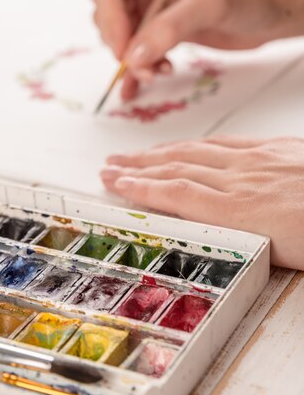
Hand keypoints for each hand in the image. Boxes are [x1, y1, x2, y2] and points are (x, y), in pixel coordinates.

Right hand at [91, 0, 298, 100]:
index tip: (125, 51)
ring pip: (119, 37)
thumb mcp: (210, 4)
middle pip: (107, 15)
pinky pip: (134, 50)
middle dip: (123, 45)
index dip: (110, 21)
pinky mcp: (158, 27)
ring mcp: (149, 4)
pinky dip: (135, 70)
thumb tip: (133, 56)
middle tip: (147, 67)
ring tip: (161, 71)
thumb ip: (170, 27)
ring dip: (134, 60)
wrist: (270, 13)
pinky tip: (138, 87)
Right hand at [100, 136, 303, 269]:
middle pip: (179, 167)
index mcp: (244, 209)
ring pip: (197, 151)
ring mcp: (259, 159)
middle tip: (109, 166)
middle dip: (139, 166)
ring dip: (159, 151)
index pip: (178, 192)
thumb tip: (215, 232)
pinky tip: (188, 144)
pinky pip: (226, 142)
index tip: (115, 183)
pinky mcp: (277, 148)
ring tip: (133, 153)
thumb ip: (245, 237)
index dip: (141, 186)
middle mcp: (244, 178)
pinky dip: (197, 144)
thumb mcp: (285, 253)